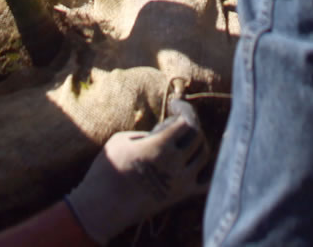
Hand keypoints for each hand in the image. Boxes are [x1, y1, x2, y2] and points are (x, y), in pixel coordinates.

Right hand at [62, 97, 212, 243]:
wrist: (103, 208)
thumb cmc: (107, 169)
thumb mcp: (121, 140)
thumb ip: (146, 133)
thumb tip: (162, 134)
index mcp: (160, 145)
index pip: (186, 121)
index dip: (182, 109)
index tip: (173, 105)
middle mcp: (175, 163)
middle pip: (198, 136)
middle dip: (190, 123)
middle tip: (179, 121)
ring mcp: (181, 181)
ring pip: (204, 155)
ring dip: (198, 143)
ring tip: (185, 139)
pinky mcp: (181, 197)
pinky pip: (206, 184)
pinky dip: (210, 171)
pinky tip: (201, 161)